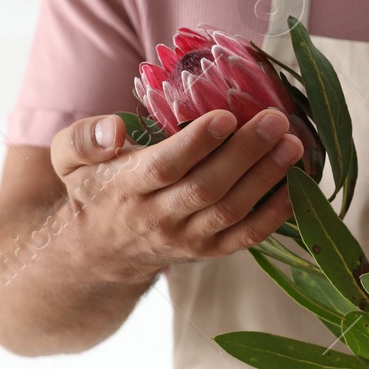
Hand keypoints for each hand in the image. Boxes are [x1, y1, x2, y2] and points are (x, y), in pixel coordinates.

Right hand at [48, 110, 305, 282]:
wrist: (101, 253)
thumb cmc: (95, 190)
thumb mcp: (68, 160)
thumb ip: (82, 138)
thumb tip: (113, 129)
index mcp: (125, 188)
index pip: (165, 167)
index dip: (197, 143)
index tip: (226, 115)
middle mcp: (158, 218)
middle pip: (207, 188)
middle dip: (245, 154)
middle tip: (276, 120)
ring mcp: (188, 239)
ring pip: (232, 211)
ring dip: (267, 178)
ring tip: (294, 144)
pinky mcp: (211, 251)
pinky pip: (249, 236)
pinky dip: (278, 213)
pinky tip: (300, 183)